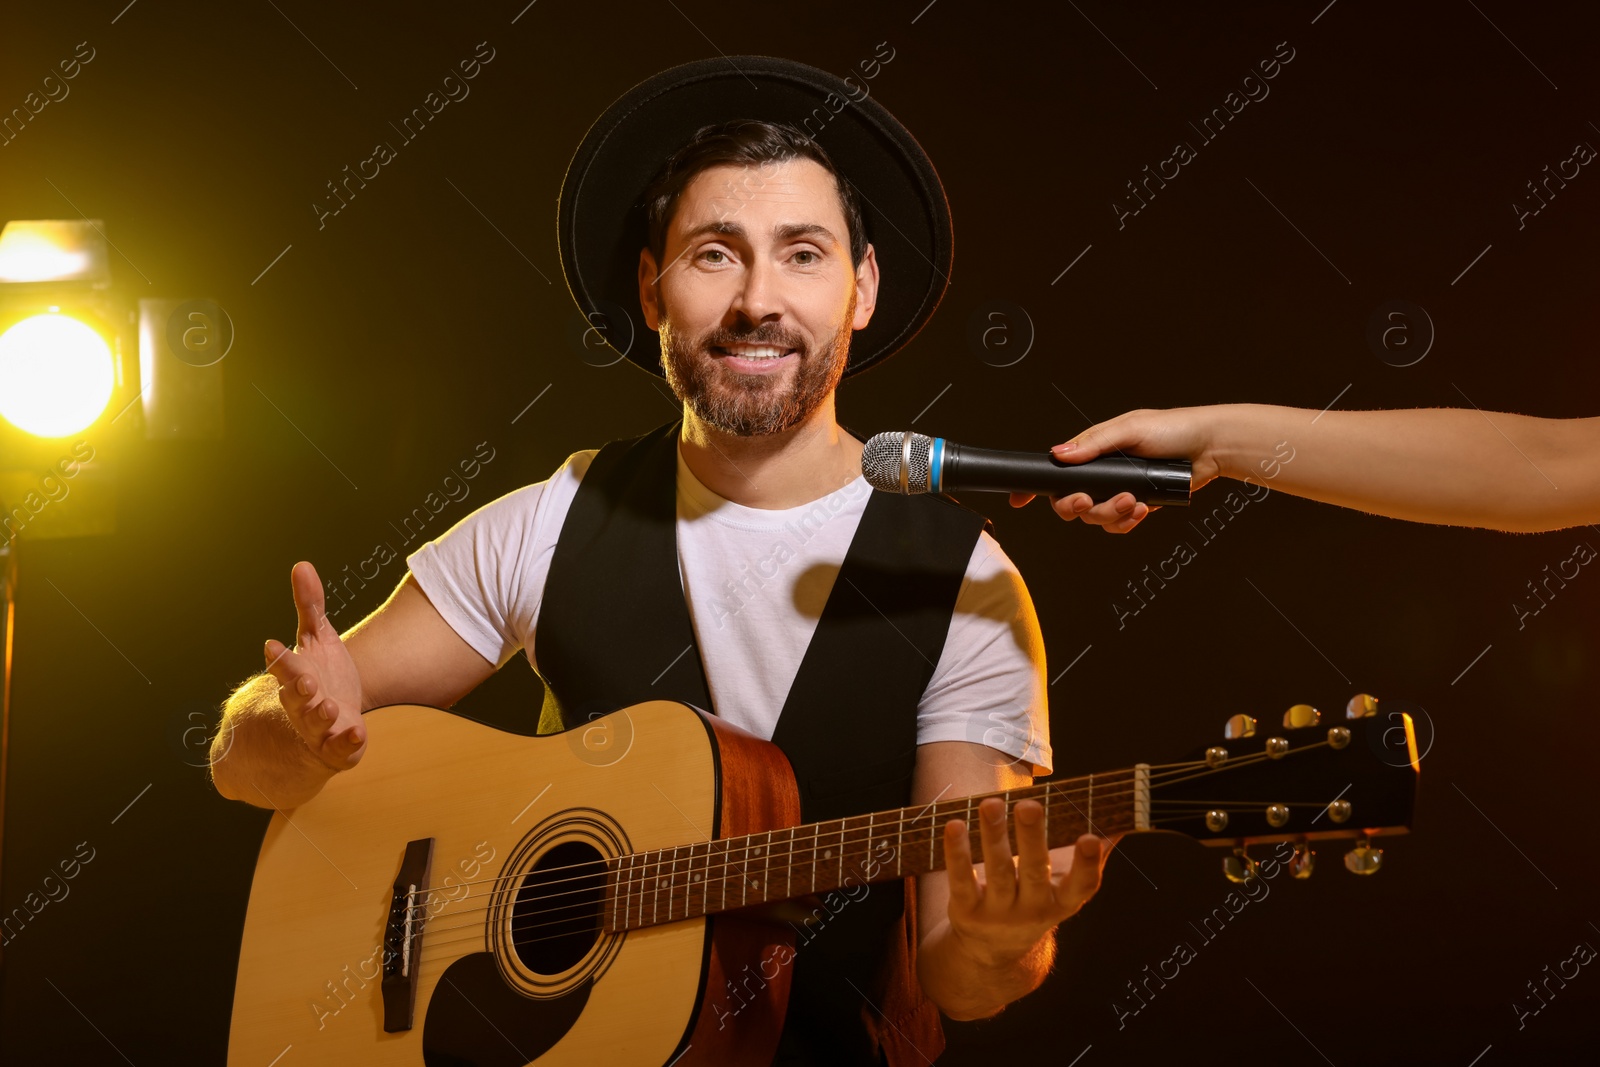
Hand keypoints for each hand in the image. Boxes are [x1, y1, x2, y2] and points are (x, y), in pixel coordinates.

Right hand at [262, 561, 367, 771]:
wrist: (332, 722)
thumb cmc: (322, 675)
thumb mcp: (318, 638)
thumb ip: (310, 605)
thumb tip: (302, 564)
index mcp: (295, 675)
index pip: (284, 666)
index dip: (279, 658)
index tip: (273, 645)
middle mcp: (302, 703)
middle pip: (295, 696)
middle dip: (298, 688)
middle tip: (305, 680)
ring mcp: (319, 727)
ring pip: (315, 723)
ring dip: (320, 715)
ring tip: (328, 706)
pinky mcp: (339, 747)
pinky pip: (341, 748)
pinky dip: (347, 742)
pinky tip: (357, 734)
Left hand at [941, 797, 1114, 964]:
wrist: (994, 953)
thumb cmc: (1037, 901)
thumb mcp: (1065, 887)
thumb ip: (1093, 854)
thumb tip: (1126, 818)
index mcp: (1062, 903)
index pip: (1080, 887)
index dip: (1087, 864)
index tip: (1091, 837)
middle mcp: (1032, 910)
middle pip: (1033, 872)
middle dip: (1032, 839)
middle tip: (1030, 805)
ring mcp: (998, 914)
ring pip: (997, 872)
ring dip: (994, 836)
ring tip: (990, 803)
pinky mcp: (966, 911)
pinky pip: (961, 881)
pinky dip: (957, 854)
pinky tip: (955, 825)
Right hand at [1009, 407, 1222, 533]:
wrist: (1210, 448)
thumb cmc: (1173, 428)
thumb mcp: (1129, 428)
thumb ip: (1093, 443)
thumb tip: (1059, 454)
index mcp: (1093, 451)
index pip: (1056, 470)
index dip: (1035, 487)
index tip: (1019, 500)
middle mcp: (1101, 473)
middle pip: (1070, 502)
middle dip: (1078, 506)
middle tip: (1090, 500)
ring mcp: (1118, 491)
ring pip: (1095, 518)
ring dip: (1110, 513)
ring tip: (1132, 500)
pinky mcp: (1137, 506)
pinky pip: (1119, 525)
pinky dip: (1127, 522)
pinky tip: (1142, 509)